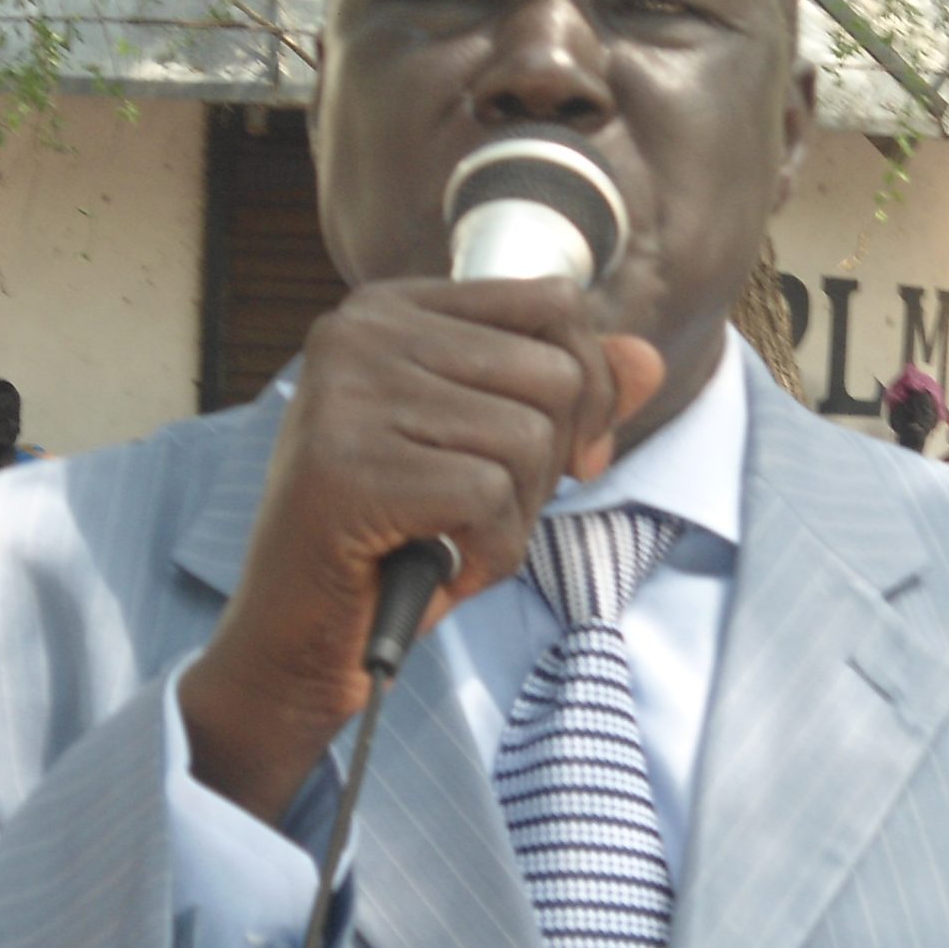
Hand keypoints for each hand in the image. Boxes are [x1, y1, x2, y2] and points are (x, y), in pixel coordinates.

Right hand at [180, 276, 663, 821]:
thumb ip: (568, 399)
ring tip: (450, 538)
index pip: (554, 305)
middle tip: (480, 512)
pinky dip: (488, 553)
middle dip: (548, 466)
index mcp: (390, 309)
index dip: (585, 392)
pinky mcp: (346, 467)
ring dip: (515, 516)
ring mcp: (345, 395)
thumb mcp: (491, 455)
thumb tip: (648, 359)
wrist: (300, 642)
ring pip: (531, 438)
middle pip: (555, 375)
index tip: (553, 458)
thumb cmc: (394, 543)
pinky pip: (492, 497)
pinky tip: (438, 565)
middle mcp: (358, 333)